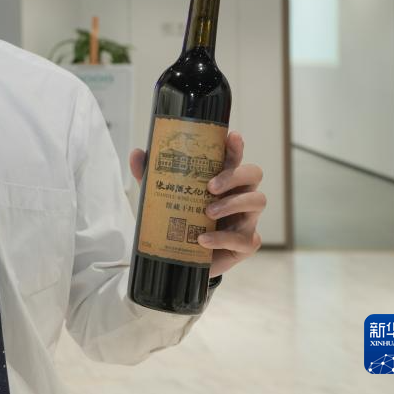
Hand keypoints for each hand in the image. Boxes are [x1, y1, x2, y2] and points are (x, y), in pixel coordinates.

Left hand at [129, 130, 265, 277]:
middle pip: (253, 173)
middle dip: (234, 176)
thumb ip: (151, 175)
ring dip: (232, 204)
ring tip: (207, 212)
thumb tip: (136, 153)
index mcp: (223, 178)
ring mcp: (247, 218)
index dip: (236, 146)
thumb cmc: (180, 219)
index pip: (234, 157)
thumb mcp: (162, 196)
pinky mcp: (246, 242)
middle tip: (210, 186)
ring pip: (256, 201)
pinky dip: (222, 238)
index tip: (232, 137)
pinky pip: (244, 238)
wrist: (181, 257)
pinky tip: (203, 239)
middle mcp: (240, 194)